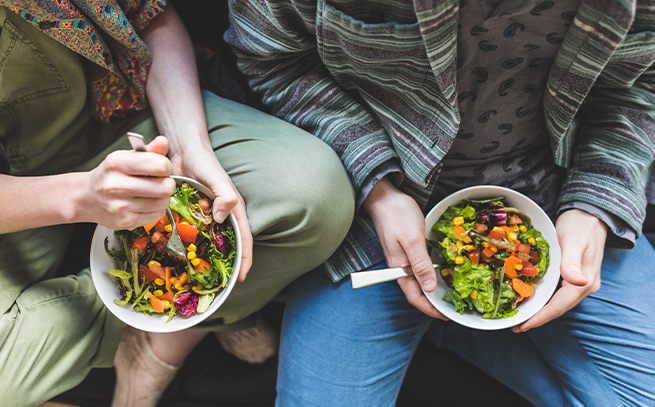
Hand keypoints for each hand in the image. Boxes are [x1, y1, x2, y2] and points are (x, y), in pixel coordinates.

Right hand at [81, 136, 175, 229]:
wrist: (86, 197)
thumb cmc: (111, 175)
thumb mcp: (126, 157)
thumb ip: (148, 150)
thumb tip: (163, 141)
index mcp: (116, 163)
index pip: (160, 165)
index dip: (166, 166)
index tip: (162, 167)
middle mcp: (116, 185)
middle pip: (165, 187)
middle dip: (167, 183)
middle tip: (160, 181)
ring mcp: (120, 206)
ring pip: (164, 202)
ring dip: (163, 197)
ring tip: (152, 193)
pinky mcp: (126, 221)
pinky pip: (157, 215)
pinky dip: (156, 209)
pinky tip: (146, 203)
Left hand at [169, 146, 252, 281]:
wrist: (183, 150)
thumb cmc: (205, 162)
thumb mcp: (217, 177)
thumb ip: (225, 195)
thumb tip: (222, 218)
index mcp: (234, 210)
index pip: (245, 239)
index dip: (245, 259)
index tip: (242, 278)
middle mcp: (222, 216)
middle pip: (229, 245)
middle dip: (227, 265)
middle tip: (218, 285)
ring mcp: (206, 217)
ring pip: (210, 242)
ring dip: (206, 258)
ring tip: (199, 277)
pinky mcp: (191, 215)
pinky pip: (192, 234)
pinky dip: (189, 246)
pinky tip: (180, 257)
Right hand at [363, 178, 446, 319]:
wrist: (383, 196)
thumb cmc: (397, 215)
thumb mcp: (412, 240)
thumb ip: (420, 265)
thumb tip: (430, 289)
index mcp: (399, 268)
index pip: (414, 297)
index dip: (430, 309)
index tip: (446, 315)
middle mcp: (399, 266)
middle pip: (416, 292)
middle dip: (433, 302)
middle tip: (452, 306)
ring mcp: (402, 258)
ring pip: (418, 280)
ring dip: (432, 288)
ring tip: (449, 292)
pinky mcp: (405, 248)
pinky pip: (418, 267)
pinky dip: (430, 273)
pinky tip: (440, 270)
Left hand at [512, 209, 606, 332]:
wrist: (590, 214)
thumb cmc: (580, 225)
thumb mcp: (573, 241)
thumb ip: (571, 262)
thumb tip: (578, 283)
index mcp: (584, 282)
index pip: (559, 307)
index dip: (539, 318)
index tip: (521, 326)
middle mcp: (583, 286)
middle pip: (557, 308)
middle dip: (536, 318)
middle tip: (514, 325)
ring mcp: (579, 282)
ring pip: (556, 302)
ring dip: (538, 310)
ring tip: (518, 316)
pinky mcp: (572, 276)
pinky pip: (556, 293)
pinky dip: (542, 299)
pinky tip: (529, 299)